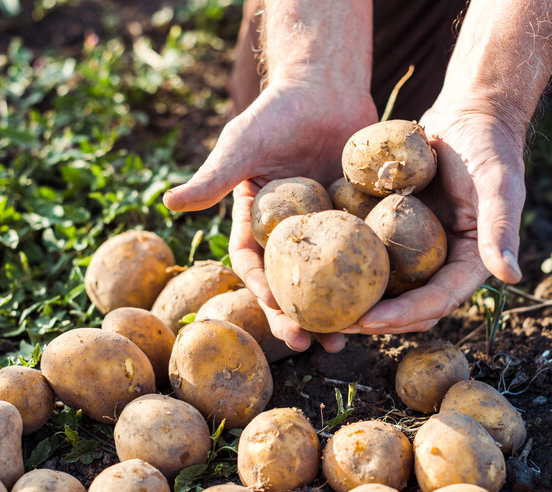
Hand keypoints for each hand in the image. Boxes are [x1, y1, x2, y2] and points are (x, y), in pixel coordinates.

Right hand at [164, 79, 377, 351]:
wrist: (324, 87)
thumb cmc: (276, 112)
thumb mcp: (242, 144)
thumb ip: (213, 177)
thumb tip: (169, 203)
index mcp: (257, 224)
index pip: (254, 266)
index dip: (261, 292)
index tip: (275, 311)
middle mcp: (289, 235)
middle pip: (290, 285)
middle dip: (297, 318)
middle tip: (311, 345)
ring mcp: (325, 231)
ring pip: (328, 280)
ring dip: (335, 312)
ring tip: (347, 340)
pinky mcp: (357, 222)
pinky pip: (362, 255)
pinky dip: (369, 279)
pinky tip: (383, 301)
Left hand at [342, 108, 525, 334]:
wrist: (468, 116)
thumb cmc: (488, 147)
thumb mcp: (499, 185)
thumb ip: (501, 229)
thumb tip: (511, 276)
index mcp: (470, 264)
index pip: (437, 301)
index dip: (404, 315)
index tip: (370, 320)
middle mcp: (441, 264)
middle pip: (407, 306)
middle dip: (374, 319)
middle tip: (336, 324)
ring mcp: (417, 251)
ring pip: (386, 288)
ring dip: (357, 301)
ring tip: (322, 307)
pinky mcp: (394, 232)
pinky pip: (370, 256)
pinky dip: (349, 266)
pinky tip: (318, 270)